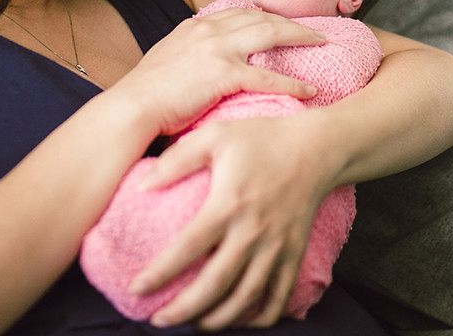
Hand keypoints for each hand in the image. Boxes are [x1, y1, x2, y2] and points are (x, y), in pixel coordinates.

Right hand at [113, 7, 324, 135]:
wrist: (130, 109)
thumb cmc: (143, 96)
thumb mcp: (163, 62)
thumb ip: (183, 55)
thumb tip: (193, 62)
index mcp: (193, 27)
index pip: (236, 12)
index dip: (263, 14)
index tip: (280, 20)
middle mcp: (207, 31)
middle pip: (260, 16)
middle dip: (291, 21)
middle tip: (314, 30)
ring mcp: (217, 49)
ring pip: (271, 34)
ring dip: (301, 37)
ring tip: (323, 43)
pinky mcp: (223, 74)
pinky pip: (268, 76)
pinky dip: (293, 82)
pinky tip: (310, 90)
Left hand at [129, 114, 336, 329]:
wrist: (316, 148)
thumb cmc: (261, 138)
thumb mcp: (214, 135)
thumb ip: (176, 160)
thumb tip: (141, 186)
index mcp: (228, 204)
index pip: (188, 247)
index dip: (160, 272)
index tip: (137, 288)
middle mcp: (253, 231)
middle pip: (216, 283)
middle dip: (184, 309)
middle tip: (158, 321)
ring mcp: (277, 246)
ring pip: (247, 298)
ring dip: (219, 319)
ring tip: (194, 326)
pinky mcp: (294, 253)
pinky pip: (279, 296)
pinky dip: (260, 317)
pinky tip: (239, 321)